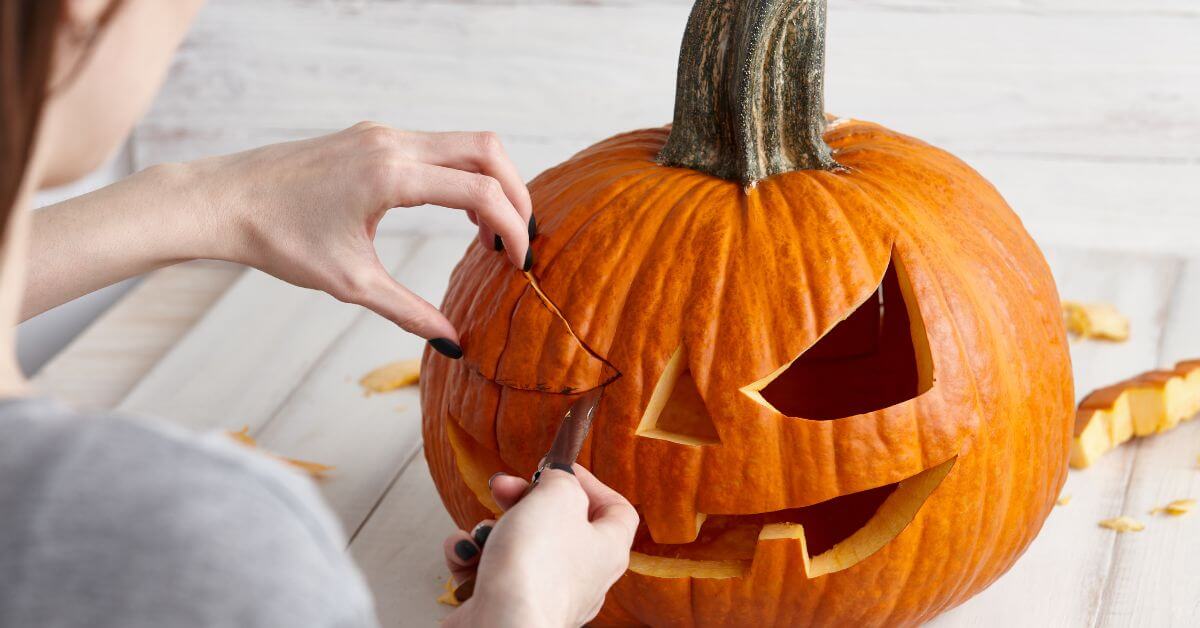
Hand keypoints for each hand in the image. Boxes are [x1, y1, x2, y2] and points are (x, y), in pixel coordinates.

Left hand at [187, 122, 533, 353]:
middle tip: (519, 238)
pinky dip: (460, 174)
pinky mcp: (370, 136)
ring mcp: (381, 133)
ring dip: (488, 182)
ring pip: (463, 143)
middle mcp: (392, 143)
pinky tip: (453, 212)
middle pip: (487, 150)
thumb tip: (453, 343)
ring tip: (488, 233)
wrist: (222, 201)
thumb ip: (409, 312)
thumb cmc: (278, 239)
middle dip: (517, 192)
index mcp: (391, 175)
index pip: (480, 192)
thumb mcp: (350, 283)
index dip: (512, 227)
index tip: (520, 262)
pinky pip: (435, 145)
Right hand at [442, 465, 638, 627]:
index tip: (559, 470)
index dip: (590, 484)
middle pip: (557, 523)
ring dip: (491, 529)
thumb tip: (558, 477)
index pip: (615, 511)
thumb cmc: (537, 566)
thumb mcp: (559, 497)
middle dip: (523, 499)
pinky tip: (465, 552)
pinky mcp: (506, 607)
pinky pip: (488, 571)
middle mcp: (581, 576)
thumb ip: (562, 479)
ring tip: (483, 531)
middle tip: (502, 486)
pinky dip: (472, 557)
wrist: (502, 626)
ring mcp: (542, 594)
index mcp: (606, 549)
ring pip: (516, 546)